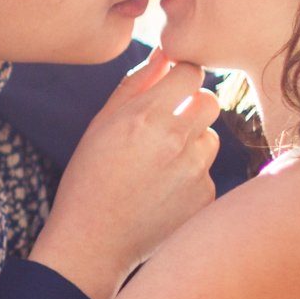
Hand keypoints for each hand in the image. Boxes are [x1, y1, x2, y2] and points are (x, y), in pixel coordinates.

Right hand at [29, 48, 220, 298]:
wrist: (92, 242)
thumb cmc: (88, 179)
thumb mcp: (101, 126)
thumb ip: (134, 85)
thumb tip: (163, 55)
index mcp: (146, 116)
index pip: (191, 73)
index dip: (181, 79)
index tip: (170, 91)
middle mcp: (176, 140)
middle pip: (210, 102)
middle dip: (192, 108)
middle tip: (166, 128)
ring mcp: (195, 171)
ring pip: (211, 139)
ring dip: (192, 146)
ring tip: (158, 168)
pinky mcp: (206, 198)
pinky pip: (208, 174)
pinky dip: (191, 179)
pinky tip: (162, 194)